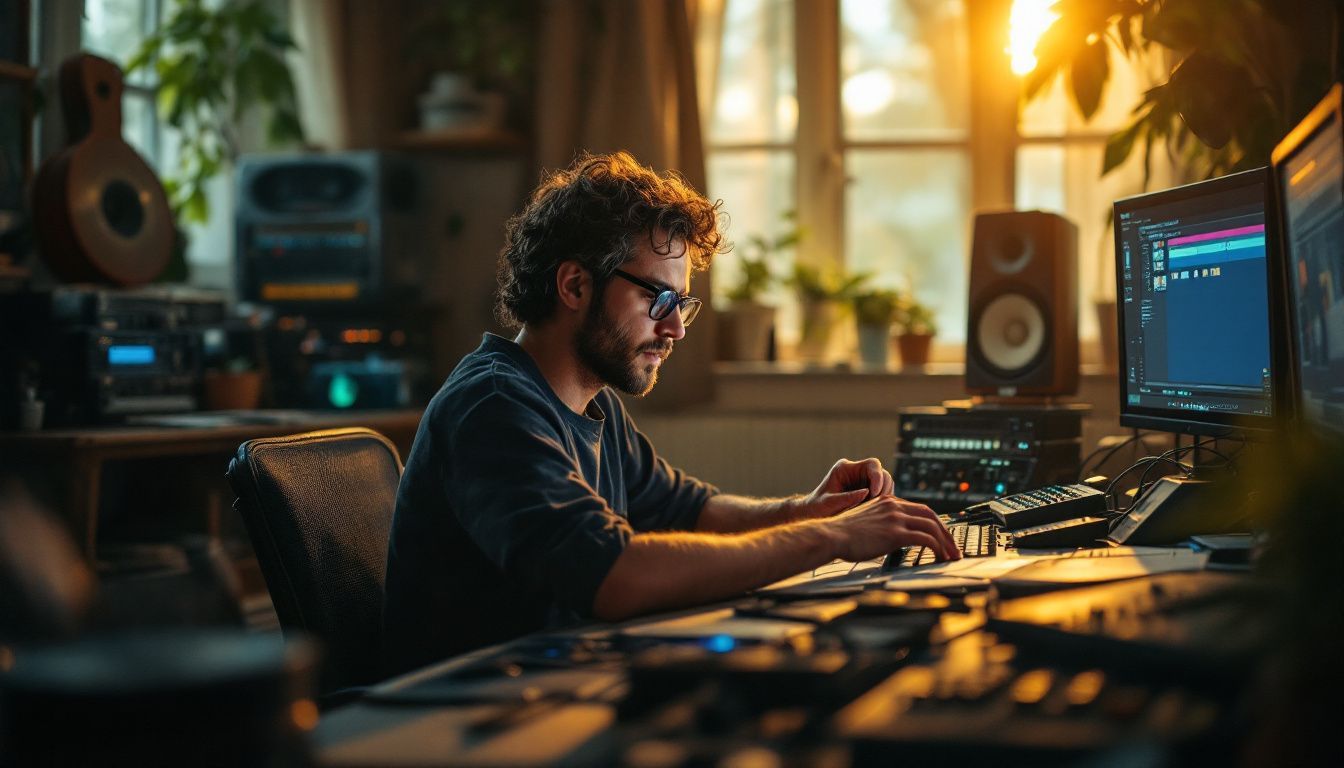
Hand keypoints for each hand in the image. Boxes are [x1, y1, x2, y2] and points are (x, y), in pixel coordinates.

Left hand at [793, 458, 894, 520]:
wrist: (812, 515)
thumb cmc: (817, 508)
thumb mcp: (829, 503)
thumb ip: (847, 498)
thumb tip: (867, 492)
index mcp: (845, 468)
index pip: (872, 465)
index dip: (878, 477)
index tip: (874, 494)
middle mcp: (857, 472)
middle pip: (882, 474)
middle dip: (882, 490)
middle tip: (875, 507)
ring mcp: (863, 482)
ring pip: (885, 486)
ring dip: (883, 498)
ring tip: (872, 512)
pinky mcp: (867, 494)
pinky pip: (882, 496)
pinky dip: (882, 504)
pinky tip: (873, 515)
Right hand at [821, 495, 960, 562]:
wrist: (831, 535)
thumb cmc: (842, 534)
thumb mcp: (866, 522)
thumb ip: (881, 525)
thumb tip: (891, 539)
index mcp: (887, 502)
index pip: (919, 510)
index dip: (934, 523)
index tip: (941, 537)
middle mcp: (894, 506)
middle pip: (931, 515)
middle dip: (946, 533)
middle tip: (953, 547)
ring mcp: (895, 518)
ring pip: (932, 527)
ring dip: (946, 543)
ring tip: (951, 556)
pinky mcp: (895, 532)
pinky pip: (925, 539)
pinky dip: (937, 548)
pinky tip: (939, 557)